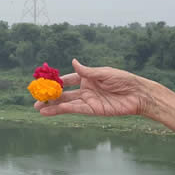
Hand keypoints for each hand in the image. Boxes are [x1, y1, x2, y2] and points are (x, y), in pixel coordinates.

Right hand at [35, 59, 151, 117]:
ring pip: (66, 103)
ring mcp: (88, 100)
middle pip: (64, 93)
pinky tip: (49, 112)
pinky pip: (74, 109)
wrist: (138, 95)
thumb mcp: (104, 73)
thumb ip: (87, 71)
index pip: (69, 79)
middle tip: (36, 98)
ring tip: (37, 108)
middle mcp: (86, 89)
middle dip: (51, 96)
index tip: (45, 82)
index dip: (58, 81)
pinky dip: (61, 110)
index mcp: (89, 77)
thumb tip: (73, 62)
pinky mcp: (92, 110)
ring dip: (52, 106)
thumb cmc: (124, 80)